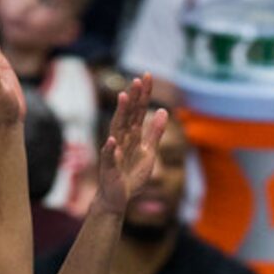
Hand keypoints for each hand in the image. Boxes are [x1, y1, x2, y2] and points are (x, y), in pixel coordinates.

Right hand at [94, 75, 168, 217]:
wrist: (119, 198)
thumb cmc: (132, 175)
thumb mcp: (149, 152)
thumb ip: (155, 132)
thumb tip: (164, 110)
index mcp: (133, 135)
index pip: (139, 110)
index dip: (143, 94)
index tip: (147, 76)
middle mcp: (122, 139)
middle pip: (128, 115)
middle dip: (133, 98)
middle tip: (137, 80)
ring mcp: (115, 151)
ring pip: (117, 129)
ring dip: (120, 113)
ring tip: (123, 97)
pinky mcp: (109, 168)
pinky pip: (109, 157)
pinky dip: (110, 149)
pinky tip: (111, 141)